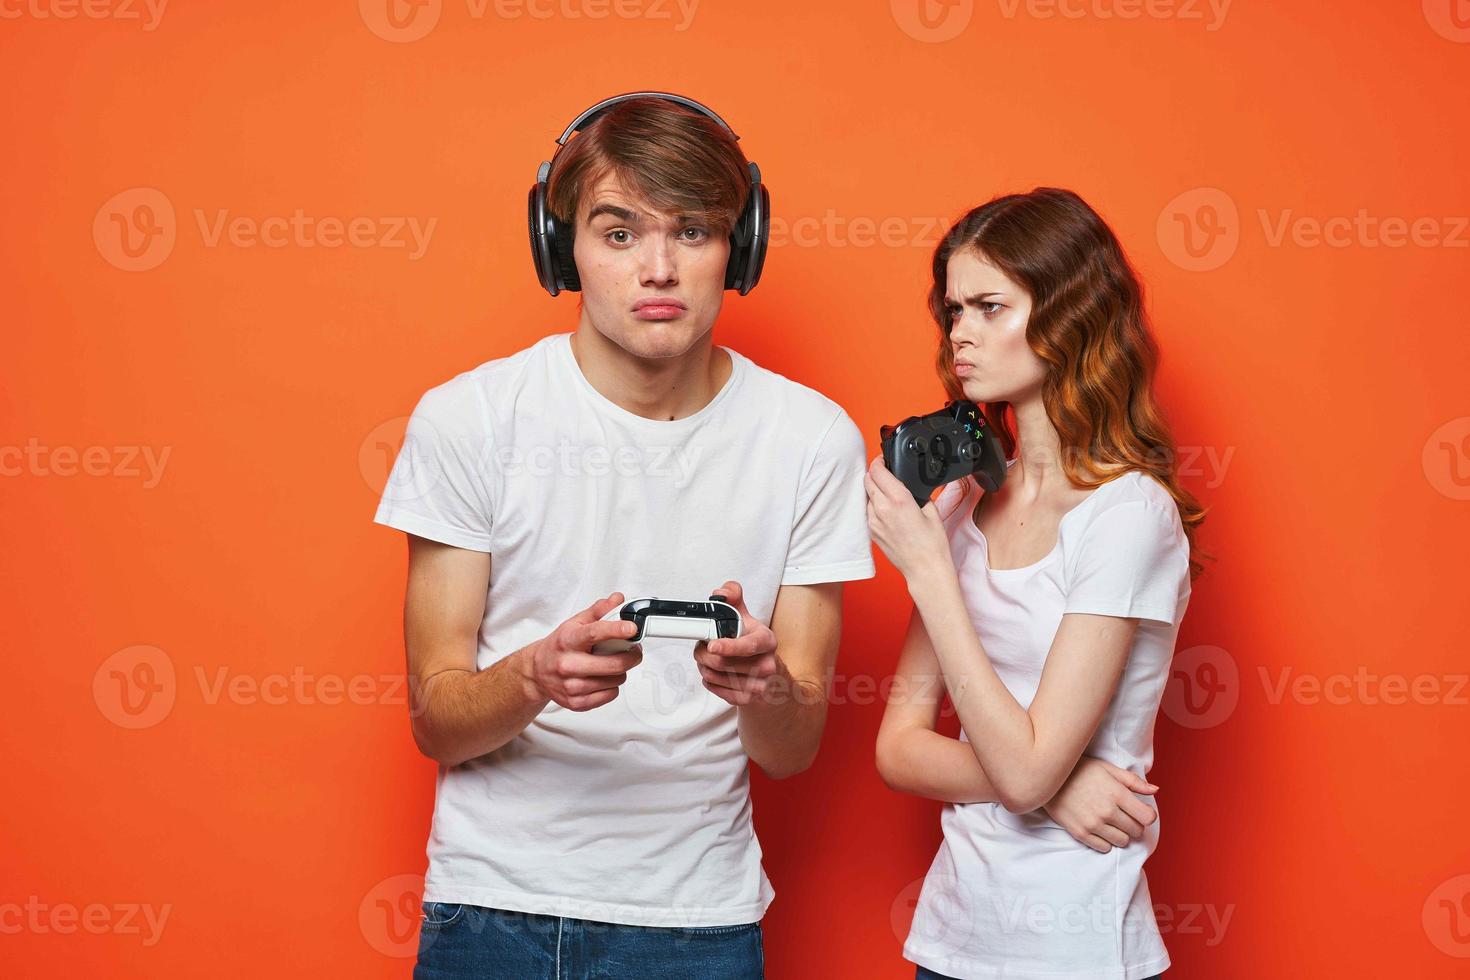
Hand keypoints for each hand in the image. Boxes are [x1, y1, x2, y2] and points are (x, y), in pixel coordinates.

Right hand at [523, 592, 642, 711]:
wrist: (537, 672)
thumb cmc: (559, 646)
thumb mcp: (575, 624)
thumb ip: (598, 611)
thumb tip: (617, 600)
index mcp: (568, 641)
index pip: (594, 633)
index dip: (616, 630)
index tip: (632, 628)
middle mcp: (568, 664)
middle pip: (614, 664)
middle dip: (632, 656)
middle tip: (634, 650)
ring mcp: (572, 686)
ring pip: (616, 680)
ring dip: (621, 671)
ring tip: (611, 663)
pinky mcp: (577, 703)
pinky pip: (611, 695)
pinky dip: (612, 686)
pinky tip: (602, 678)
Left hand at [694, 581, 781, 705]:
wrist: (768, 675)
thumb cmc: (752, 643)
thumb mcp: (746, 617)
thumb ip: (733, 598)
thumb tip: (720, 592)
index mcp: (767, 640)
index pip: (748, 645)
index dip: (729, 646)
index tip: (711, 645)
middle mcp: (767, 664)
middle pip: (724, 663)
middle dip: (703, 655)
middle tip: (700, 648)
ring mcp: (759, 684)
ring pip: (718, 677)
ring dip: (704, 667)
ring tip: (706, 660)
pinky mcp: (749, 699)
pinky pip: (719, 691)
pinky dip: (709, 681)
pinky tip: (712, 674)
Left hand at [864, 455, 951, 582]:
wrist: (925, 569)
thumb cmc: (931, 544)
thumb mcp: (931, 511)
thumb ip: (917, 494)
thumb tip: (908, 487)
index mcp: (898, 500)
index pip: (877, 471)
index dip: (879, 461)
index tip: (883, 459)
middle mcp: (882, 509)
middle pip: (867, 480)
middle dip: (874, 472)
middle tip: (885, 472)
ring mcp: (874, 522)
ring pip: (866, 495)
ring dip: (873, 489)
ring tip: (887, 492)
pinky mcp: (872, 532)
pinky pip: (868, 511)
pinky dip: (873, 504)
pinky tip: (886, 508)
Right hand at [1041, 758, 1158, 853]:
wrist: (1048, 778)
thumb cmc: (1080, 770)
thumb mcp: (1107, 768)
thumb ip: (1133, 781)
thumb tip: (1155, 790)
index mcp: (1117, 793)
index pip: (1147, 817)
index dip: (1147, 815)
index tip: (1140, 811)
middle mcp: (1107, 811)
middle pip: (1136, 831)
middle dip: (1135, 824)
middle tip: (1125, 816)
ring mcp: (1093, 824)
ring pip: (1122, 841)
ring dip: (1122, 834)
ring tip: (1113, 823)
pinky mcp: (1081, 833)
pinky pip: (1104, 847)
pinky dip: (1106, 840)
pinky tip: (1101, 828)